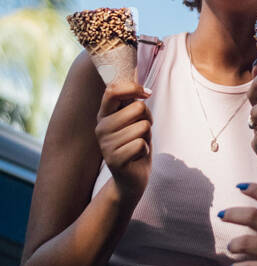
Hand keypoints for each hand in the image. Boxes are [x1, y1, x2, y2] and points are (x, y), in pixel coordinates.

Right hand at [94, 79, 151, 203]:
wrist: (131, 178)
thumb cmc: (135, 143)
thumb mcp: (133, 119)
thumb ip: (132, 103)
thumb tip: (143, 90)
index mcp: (104, 114)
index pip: (113, 90)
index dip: (133, 87)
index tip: (146, 93)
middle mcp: (101, 128)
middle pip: (138, 107)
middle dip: (147, 118)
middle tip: (140, 131)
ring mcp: (106, 145)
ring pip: (143, 126)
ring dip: (147, 136)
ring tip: (137, 144)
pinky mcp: (114, 160)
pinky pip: (141, 144)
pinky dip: (145, 149)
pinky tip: (136, 156)